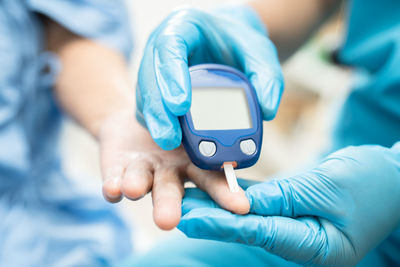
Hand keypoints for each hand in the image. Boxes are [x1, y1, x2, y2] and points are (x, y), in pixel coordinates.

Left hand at [98, 109, 249, 229]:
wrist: (139, 113)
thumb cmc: (179, 117)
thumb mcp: (203, 114)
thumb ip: (225, 115)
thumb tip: (267, 107)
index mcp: (196, 161)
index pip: (213, 179)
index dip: (226, 192)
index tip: (241, 205)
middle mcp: (172, 171)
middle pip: (174, 190)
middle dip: (174, 205)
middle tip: (174, 219)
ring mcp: (145, 169)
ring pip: (144, 182)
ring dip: (140, 188)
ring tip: (136, 190)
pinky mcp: (118, 165)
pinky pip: (114, 175)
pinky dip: (114, 183)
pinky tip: (113, 189)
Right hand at [136, 6, 283, 149]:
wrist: (227, 43)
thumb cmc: (238, 43)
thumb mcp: (259, 51)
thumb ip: (267, 76)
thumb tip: (267, 110)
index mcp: (184, 27)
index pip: (169, 47)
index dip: (171, 76)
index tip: (181, 105)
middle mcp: (163, 47)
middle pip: (149, 76)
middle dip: (158, 109)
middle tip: (170, 137)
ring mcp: (156, 68)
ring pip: (145, 95)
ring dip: (155, 121)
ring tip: (170, 142)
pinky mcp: (157, 89)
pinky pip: (149, 107)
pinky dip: (158, 124)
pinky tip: (171, 137)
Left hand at [178, 144, 399, 264]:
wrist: (393, 175)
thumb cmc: (372, 182)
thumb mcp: (327, 187)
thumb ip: (284, 197)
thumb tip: (242, 203)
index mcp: (317, 246)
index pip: (260, 233)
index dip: (223, 225)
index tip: (190, 220)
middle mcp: (302, 241)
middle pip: (250, 227)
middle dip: (213, 219)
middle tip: (178, 212)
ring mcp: (298, 226)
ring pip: (252, 215)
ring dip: (221, 206)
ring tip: (188, 199)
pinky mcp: (295, 208)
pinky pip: (263, 202)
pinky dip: (240, 195)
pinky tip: (217, 187)